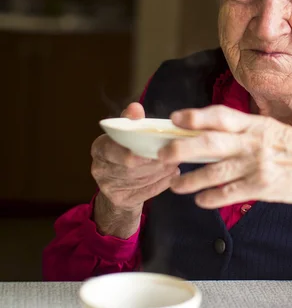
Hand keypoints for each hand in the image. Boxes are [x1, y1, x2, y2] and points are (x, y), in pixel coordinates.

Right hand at [91, 103, 179, 237]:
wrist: (120, 186)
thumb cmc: (126, 152)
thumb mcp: (127, 135)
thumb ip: (131, 120)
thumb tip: (135, 108)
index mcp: (99, 148)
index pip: (112, 148)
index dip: (133, 151)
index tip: (153, 150)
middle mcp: (99, 168)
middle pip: (129, 166)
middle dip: (153, 161)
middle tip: (173, 155)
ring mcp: (107, 186)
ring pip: (140, 179)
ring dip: (161, 171)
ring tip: (175, 163)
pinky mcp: (120, 200)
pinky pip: (145, 192)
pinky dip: (162, 183)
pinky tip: (172, 175)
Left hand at [161, 105, 291, 208]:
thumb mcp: (272, 129)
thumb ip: (245, 129)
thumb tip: (211, 128)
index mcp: (256, 125)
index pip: (221, 116)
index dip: (196, 116)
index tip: (175, 118)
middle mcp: (254, 143)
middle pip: (210, 143)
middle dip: (182, 148)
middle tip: (162, 154)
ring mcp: (257, 166)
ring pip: (215, 172)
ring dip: (191, 179)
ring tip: (175, 185)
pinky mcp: (262, 188)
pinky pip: (230, 194)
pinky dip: (211, 198)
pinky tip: (199, 201)